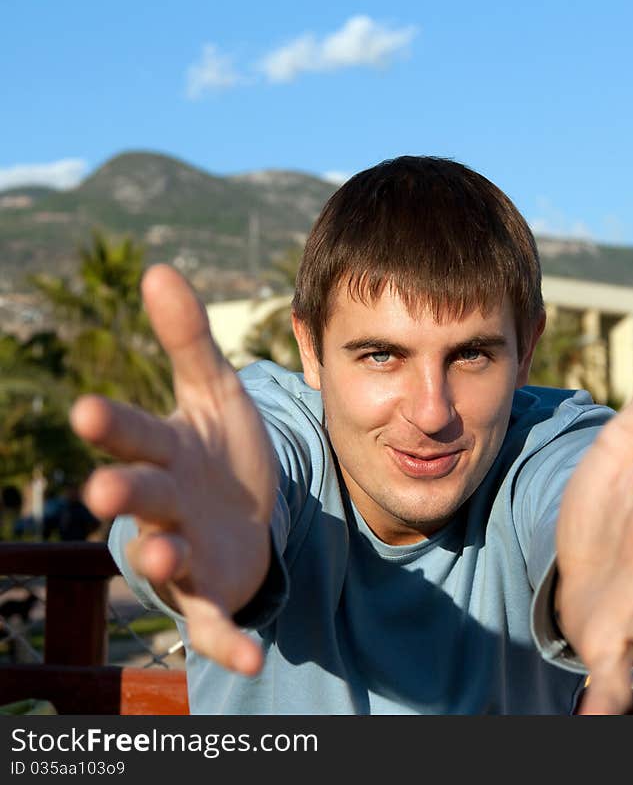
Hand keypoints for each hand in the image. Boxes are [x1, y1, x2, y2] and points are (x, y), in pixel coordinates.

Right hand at [70, 264, 277, 675]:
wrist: (249, 506)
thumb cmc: (220, 447)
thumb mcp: (213, 391)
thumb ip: (188, 340)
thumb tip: (159, 268)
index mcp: (165, 450)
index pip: (136, 435)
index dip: (115, 426)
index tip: (87, 411)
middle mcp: (166, 502)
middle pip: (143, 497)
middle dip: (126, 493)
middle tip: (105, 490)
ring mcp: (186, 550)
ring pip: (168, 556)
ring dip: (162, 558)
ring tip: (159, 556)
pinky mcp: (214, 592)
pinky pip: (217, 620)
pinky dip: (229, 640)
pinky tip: (251, 658)